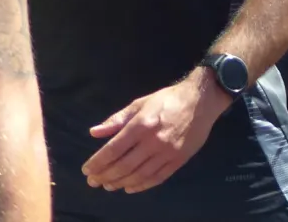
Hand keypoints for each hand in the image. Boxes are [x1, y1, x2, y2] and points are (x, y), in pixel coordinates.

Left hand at [83, 70, 232, 192]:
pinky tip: (129, 187)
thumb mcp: (140, 104)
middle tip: (93, 181)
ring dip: (120, 183)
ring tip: (108, 185)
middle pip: (124, 166)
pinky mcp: (179, 160)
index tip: (87, 170)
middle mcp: (153, 141)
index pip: (113, 149)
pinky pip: (157, 178)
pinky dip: (141, 185)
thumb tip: (94, 132)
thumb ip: (117, 119)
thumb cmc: (168, 99)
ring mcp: (167, 152)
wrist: (201, 101)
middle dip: (105, 175)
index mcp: (141, 125)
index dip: (98, 162)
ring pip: (139, 175)